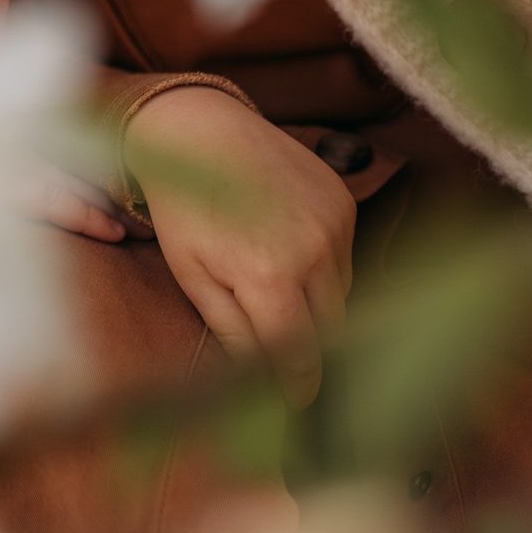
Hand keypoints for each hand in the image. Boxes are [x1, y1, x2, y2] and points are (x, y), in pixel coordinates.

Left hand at [125, 86, 355, 404]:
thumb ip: (232, 330)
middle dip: (313, 349)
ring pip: (342, 294)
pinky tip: (293, 257)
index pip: (300, 354)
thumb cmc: (185, 206)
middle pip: (329, 328)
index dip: (301, 384)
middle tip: (299, 367)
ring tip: (286, 300)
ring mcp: (335, 224)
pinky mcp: (344, 202)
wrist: (201, 128)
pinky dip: (325, 268)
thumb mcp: (192, 275)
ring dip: (319, 307)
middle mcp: (313, 252)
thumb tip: (260, 376)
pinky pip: (346, 256)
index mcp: (268, 277)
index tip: (300, 404)